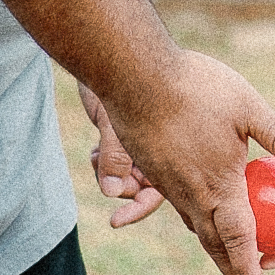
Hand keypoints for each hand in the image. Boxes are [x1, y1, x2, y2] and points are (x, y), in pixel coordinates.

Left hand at [77, 84, 163, 231]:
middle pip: (145, 188)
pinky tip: (97, 152)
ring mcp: (145, 144)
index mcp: (176, 146)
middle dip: (124, 190)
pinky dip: (103, 164)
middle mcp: (163, 148)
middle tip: (108, 188)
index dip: (139, 207)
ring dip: (110, 175)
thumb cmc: (125, 80)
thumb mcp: (116, 121)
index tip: (116, 221)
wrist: (112, 54)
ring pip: (126, 179)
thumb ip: (115, 156)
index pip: (161, 190)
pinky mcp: (126, 139)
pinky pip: (113, 166)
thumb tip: (109, 191)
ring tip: (99, 156)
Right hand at [96, 52, 274, 274]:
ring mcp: (169, 184)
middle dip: (231, 267)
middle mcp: (192, 194)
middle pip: (213, 242)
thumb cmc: (196, 89)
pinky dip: (194, 220)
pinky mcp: (154, 170)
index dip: (248, 268)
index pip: (239, 238)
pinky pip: (177, 206)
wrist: (135, 75)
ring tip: (227, 256)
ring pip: (193, 225)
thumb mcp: (248, 108)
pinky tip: (200, 212)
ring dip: (212, 245)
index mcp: (220, 185)